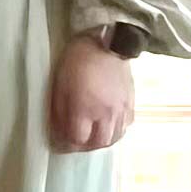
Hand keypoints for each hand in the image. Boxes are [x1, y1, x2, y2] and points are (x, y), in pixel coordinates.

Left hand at [48, 35, 135, 152]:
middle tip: (76, 142)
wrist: (106, 45)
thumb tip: (60, 130)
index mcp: (85, 109)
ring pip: (116, 138)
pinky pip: (126, 126)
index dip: (68, 143)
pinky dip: (116, 132)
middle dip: (85, 146)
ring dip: (102, 142)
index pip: (78, 139)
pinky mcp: (131, 104)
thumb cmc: (76, 62)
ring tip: (92, 137)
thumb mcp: (59, 86)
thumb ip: (59, 112)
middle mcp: (106, 114)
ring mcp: (122, 110)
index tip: (61, 141)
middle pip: (99, 143)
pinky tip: (108, 126)